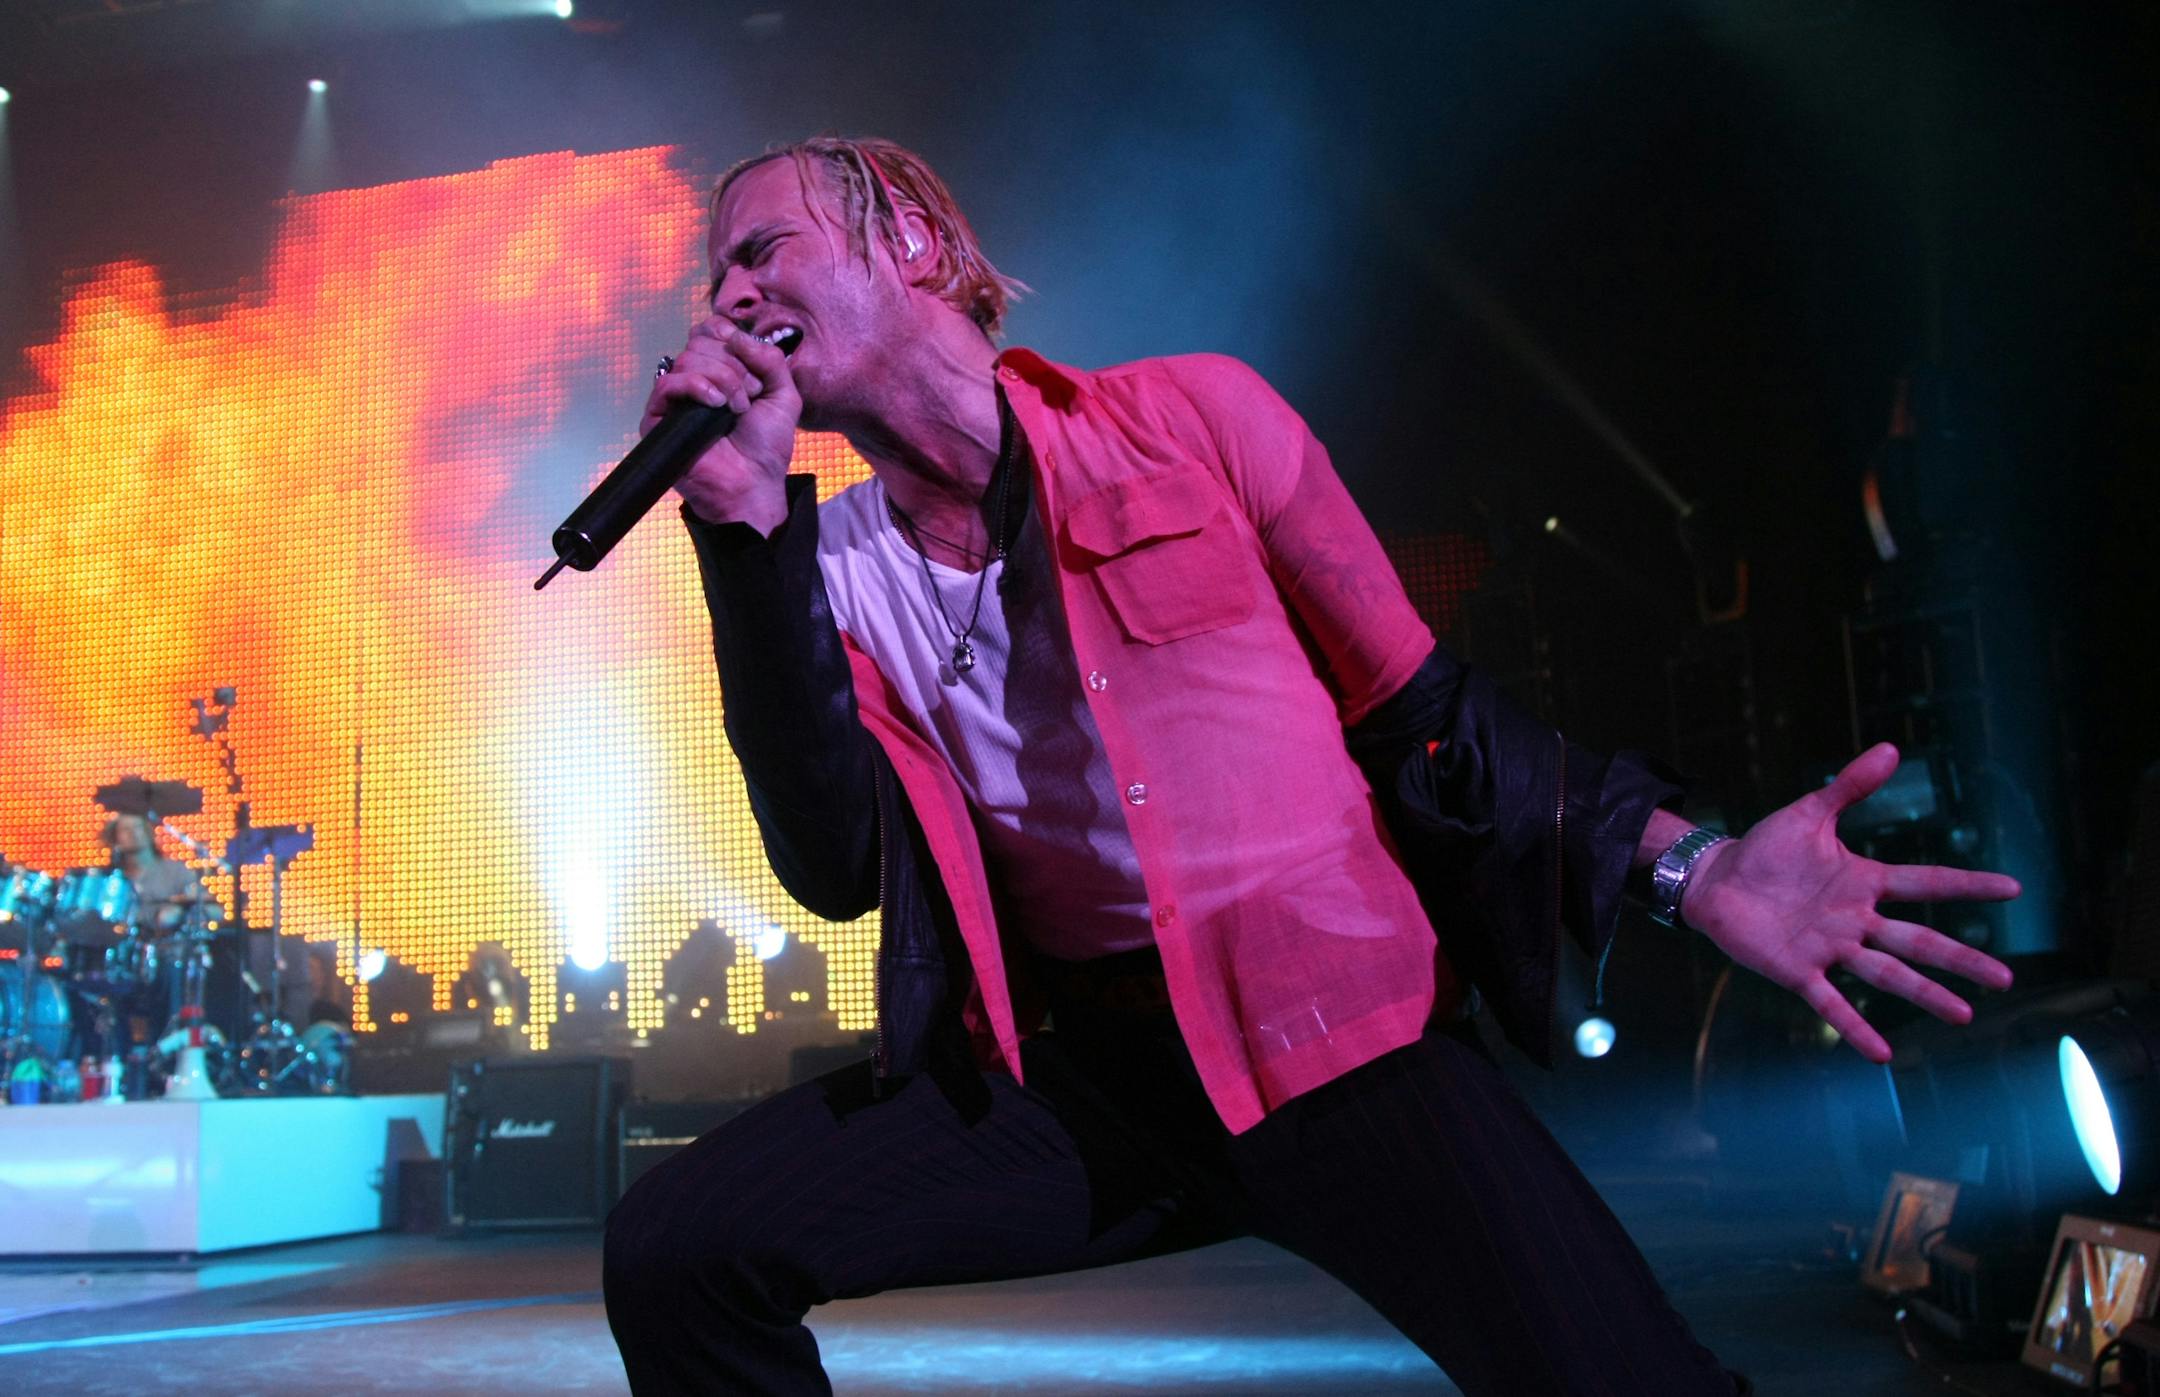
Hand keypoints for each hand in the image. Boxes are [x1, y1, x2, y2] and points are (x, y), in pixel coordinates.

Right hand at [645, 320, 799, 532]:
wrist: (753, 483)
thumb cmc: (766, 446)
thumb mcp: (784, 395)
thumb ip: (769, 359)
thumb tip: (736, 336)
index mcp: (718, 370)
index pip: (710, 330)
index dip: (730, 337)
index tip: (751, 364)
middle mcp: (694, 379)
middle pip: (699, 341)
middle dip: (733, 364)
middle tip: (750, 395)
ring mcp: (675, 399)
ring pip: (686, 359)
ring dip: (722, 378)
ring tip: (737, 408)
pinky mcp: (658, 418)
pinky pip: (667, 384)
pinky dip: (696, 386)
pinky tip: (716, 404)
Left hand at [1680, 742, 2019, 1062]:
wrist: (1715, 879)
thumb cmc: (1764, 850)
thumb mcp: (1808, 813)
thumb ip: (1848, 787)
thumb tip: (1890, 748)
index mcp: (1863, 882)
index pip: (1926, 882)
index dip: (1967, 885)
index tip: (2013, 889)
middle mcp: (1855, 920)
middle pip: (1919, 941)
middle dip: (1961, 959)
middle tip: (2006, 977)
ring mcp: (1829, 947)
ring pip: (1887, 974)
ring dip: (1925, 993)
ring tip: (1965, 1015)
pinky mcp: (1798, 970)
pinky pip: (1832, 1003)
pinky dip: (1855, 1026)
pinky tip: (1882, 1052)